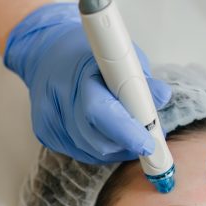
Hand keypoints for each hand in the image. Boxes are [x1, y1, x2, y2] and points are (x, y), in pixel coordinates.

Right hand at [3, 1, 171, 164]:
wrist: (46, 53)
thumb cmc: (89, 54)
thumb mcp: (120, 55)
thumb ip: (140, 78)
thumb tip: (161, 97)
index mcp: (78, 72)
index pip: (101, 111)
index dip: (127, 131)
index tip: (149, 144)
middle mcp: (58, 98)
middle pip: (96, 139)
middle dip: (126, 144)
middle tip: (146, 141)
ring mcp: (48, 118)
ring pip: (90, 151)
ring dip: (115, 148)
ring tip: (127, 132)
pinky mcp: (44, 133)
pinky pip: (80, 152)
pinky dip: (99, 148)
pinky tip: (104, 133)